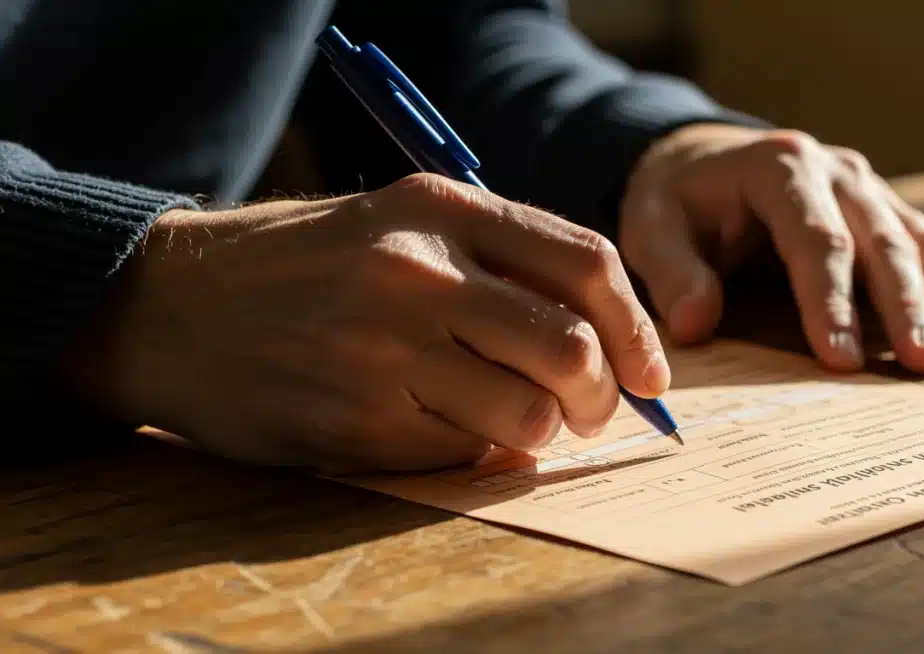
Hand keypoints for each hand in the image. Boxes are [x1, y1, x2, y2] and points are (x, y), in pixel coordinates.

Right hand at [69, 174, 668, 472]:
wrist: (174, 308)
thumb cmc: (307, 267)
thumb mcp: (401, 223)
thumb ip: (500, 265)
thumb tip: (606, 345)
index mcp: (443, 207)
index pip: (588, 262)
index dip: (639, 327)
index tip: (650, 372)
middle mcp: (420, 272)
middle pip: (573, 346)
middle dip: (602, 396)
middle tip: (587, 410)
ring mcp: (386, 349)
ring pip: (528, 415)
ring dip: (538, 432)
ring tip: (511, 421)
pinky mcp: (358, 420)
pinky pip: (461, 452)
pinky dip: (472, 451)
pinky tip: (436, 426)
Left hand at [619, 123, 923, 373]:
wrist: (700, 159)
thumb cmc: (676, 201)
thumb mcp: (652, 227)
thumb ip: (673, 272)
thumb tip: (698, 325)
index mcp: (780, 170)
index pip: (814, 239)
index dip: (830, 301)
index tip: (842, 360)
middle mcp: (838, 173)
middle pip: (882, 243)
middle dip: (909, 306)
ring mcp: (870, 190)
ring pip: (923, 243)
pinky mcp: (888, 211)